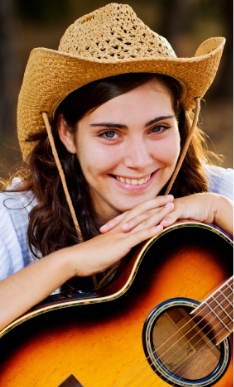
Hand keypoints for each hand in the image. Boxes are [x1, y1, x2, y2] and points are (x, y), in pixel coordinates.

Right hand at [72, 195, 173, 275]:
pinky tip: (162, 226)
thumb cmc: (89, 257)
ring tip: (172, 206)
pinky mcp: (121, 244)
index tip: (161, 202)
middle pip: (142, 211)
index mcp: (118, 228)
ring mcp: (121, 235)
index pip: (136, 213)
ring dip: (159, 213)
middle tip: (171, 197)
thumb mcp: (107, 250)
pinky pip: (138, 236)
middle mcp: (121, 228)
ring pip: (143, 221)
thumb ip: (118, 247)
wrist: (76, 259)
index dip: (149, 206)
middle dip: (158, 204)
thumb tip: (125, 251)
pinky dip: (151, 230)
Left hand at [100, 193, 232, 237]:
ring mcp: (166, 208)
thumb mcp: (161, 226)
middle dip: (120, 222)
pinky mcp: (180, 209)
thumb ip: (149, 232)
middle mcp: (154, 208)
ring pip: (150, 214)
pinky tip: (160, 226)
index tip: (101, 231)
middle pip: (134, 214)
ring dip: (138, 221)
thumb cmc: (179, 217)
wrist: (200, 206)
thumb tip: (136, 243)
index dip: (115, 223)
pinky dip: (166, 220)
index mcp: (148, 212)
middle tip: (106, 230)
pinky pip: (172, 215)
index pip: (129, 217)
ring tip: (126, 229)